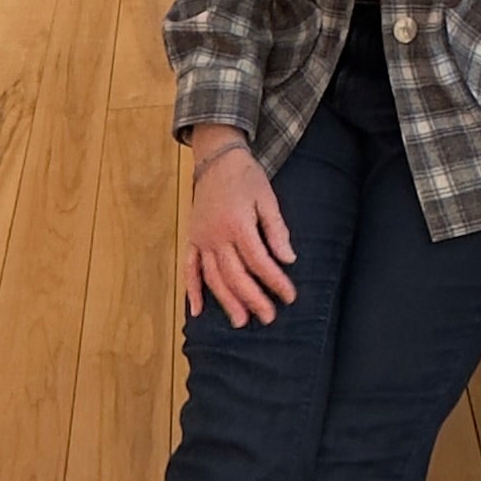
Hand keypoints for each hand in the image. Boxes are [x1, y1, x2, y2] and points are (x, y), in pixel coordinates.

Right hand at [185, 132, 295, 325]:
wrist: (216, 159)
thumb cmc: (246, 178)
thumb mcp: (267, 199)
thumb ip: (277, 230)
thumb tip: (288, 259)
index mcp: (237, 225)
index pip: (259, 261)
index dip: (275, 281)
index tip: (289, 296)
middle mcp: (216, 236)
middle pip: (235, 275)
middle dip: (253, 299)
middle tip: (268, 317)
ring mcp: (201, 239)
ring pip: (213, 277)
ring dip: (226, 301)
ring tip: (241, 321)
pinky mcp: (193, 239)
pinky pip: (190, 268)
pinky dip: (192, 290)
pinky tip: (197, 310)